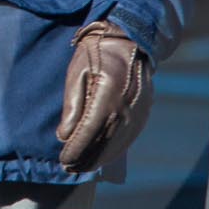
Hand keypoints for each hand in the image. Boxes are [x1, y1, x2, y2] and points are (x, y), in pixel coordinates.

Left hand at [56, 21, 153, 171]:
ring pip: (118, 144)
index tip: (64, 160)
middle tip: (69, 168)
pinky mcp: (144, 111)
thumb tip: (64, 136)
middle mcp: (126, 107)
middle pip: (104, 143)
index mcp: (107, 96)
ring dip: (100, 158)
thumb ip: (71, 105)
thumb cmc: (96, 54)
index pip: (88, 131)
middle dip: (86, 159)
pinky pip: (130, 137)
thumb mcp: (76, 73)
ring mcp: (138, 111)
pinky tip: (103, 157)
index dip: (75, 149)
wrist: (128, 40)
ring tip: (83, 167)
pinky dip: (115, 150)